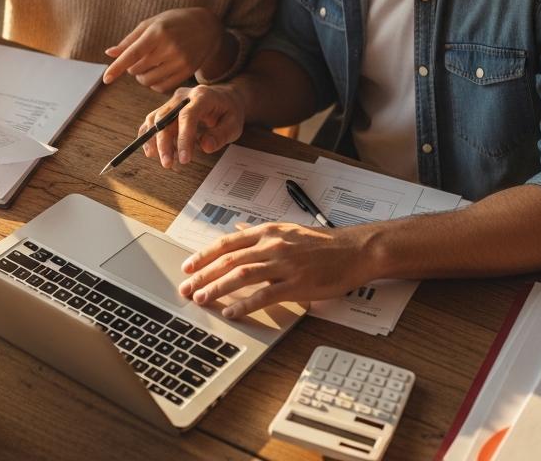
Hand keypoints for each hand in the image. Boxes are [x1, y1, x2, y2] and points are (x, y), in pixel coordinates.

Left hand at [103, 8, 229, 92]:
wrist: (207, 27)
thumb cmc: (174, 22)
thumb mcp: (152, 23)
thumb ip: (130, 40)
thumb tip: (110, 53)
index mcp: (157, 32)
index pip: (132, 54)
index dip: (117, 67)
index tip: (106, 79)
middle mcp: (169, 47)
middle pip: (137, 69)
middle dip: (132, 68)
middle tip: (138, 60)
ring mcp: (180, 60)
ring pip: (148, 80)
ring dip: (141, 77)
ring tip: (147, 67)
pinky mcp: (187, 71)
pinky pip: (162, 88)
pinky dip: (154, 85)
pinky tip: (156, 75)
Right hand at [141, 85, 245, 166]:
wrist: (224, 97)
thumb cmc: (229, 111)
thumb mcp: (234, 124)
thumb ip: (221, 135)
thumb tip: (206, 147)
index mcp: (202, 96)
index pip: (187, 116)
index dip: (183, 138)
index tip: (184, 159)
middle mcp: (183, 96)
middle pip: (166, 117)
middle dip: (164, 143)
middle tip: (167, 164)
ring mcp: (172, 101)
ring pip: (155, 119)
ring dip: (155, 141)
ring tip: (163, 160)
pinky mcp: (166, 108)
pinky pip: (153, 121)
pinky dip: (149, 136)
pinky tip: (152, 151)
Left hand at [178, 222, 371, 318]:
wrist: (354, 250)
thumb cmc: (323, 242)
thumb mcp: (287, 229)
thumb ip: (260, 232)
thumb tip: (238, 228)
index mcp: (268, 232)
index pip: (227, 244)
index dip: (203, 255)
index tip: (187, 267)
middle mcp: (272, 246)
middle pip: (229, 261)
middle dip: (203, 275)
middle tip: (186, 288)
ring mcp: (285, 265)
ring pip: (242, 276)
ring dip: (217, 288)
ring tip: (201, 299)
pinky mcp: (297, 284)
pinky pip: (265, 295)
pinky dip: (245, 304)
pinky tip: (231, 311)